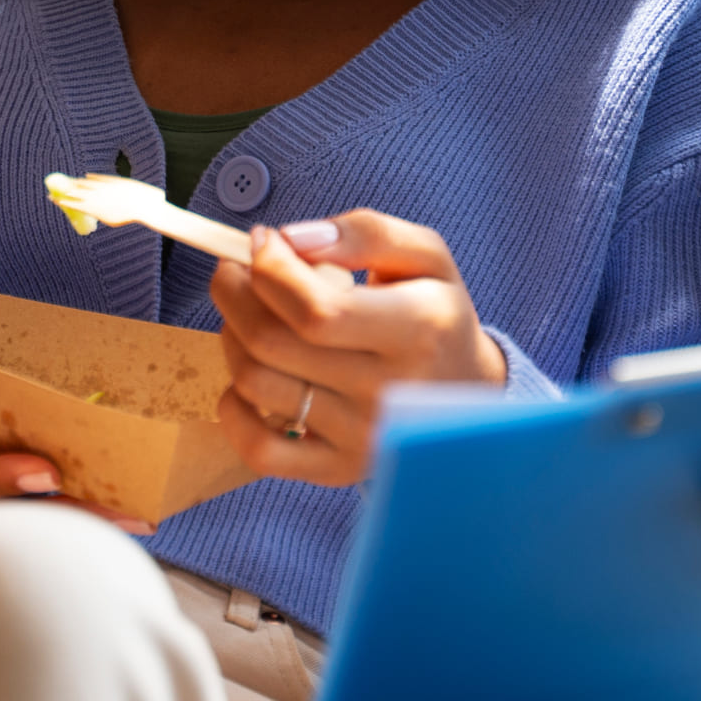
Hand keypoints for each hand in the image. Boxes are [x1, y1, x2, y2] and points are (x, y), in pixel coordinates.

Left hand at [207, 210, 503, 485]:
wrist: (468, 395)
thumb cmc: (436, 315)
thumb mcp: (425, 256)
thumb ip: (365, 232)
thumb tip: (291, 239)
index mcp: (418, 328)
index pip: (315, 309)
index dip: (270, 268)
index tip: (262, 240)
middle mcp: (388, 389)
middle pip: (271, 341)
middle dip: (235, 292)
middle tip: (239, 270)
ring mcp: (361, 435)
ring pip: (254, 383)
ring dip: (233, 336)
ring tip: (250, 315)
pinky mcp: (338, 468)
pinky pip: (257, 448)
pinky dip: (233, 408)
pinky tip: (248, 377)